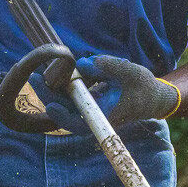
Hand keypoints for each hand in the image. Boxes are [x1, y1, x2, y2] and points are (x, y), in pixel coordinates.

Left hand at [33, 55, 182, 131]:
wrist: (153, 97)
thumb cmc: (144, 87)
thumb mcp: (130, 72)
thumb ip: (108, 66)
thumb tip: (82, 63)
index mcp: (106, 116)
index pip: (81, 123)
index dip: (64, 117)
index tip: (51, 106)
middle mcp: (95, 116)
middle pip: (66, 112)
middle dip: (49, 96)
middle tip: (35, 77)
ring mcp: (91, 109)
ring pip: (65, 103)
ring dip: (53, 89)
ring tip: (39, 72)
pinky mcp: (88, 101)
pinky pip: (70, 95)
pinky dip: (63, 84)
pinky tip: (55, 70)